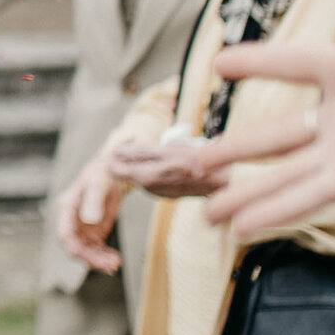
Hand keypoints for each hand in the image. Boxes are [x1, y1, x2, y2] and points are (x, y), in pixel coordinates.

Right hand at [54, 158, 122, 273]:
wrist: (113, 173)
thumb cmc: (102, 173)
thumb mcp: (98, 184)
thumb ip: (93, 201)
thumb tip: (89, 220)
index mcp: (67, 208)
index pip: (65, 234)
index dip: (74, 248)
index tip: (87, 257)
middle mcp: (72, 221)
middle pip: (76, 247)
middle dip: (91, 259)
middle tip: (111, 265)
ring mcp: (83, 228)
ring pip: (86, 252)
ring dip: (99, 261)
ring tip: (116, 263)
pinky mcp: (94, 232)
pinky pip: (96, 250)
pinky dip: (104, 257)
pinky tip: (115, 259)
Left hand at [107, 141, 222, 199]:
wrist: (221, 181)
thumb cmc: (194, 162)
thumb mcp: (165, 150)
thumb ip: (138, 152)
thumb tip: (116, 151)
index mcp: (144, 178)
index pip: (114, 168)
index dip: (115, 153)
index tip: (125, 141)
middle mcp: (148, 189)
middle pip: (126, 171)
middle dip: (128, 156)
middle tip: (138, 141)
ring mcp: (158, 193)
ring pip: (140, 174)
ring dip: (143, 161)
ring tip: (157, 149)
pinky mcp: (168, 193)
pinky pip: (153, 178)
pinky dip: (154, 168)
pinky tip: (167, 161)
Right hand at [184, 0, 334, 237]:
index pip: (290, 64)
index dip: (256, 63)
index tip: (219, 66)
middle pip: (274, 132)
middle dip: (234, 147)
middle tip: (194, 155)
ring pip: (280, 170)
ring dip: (240, 190)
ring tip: (202, 209)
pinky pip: (303, 192)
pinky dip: (268, 208)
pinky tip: (234, 226)